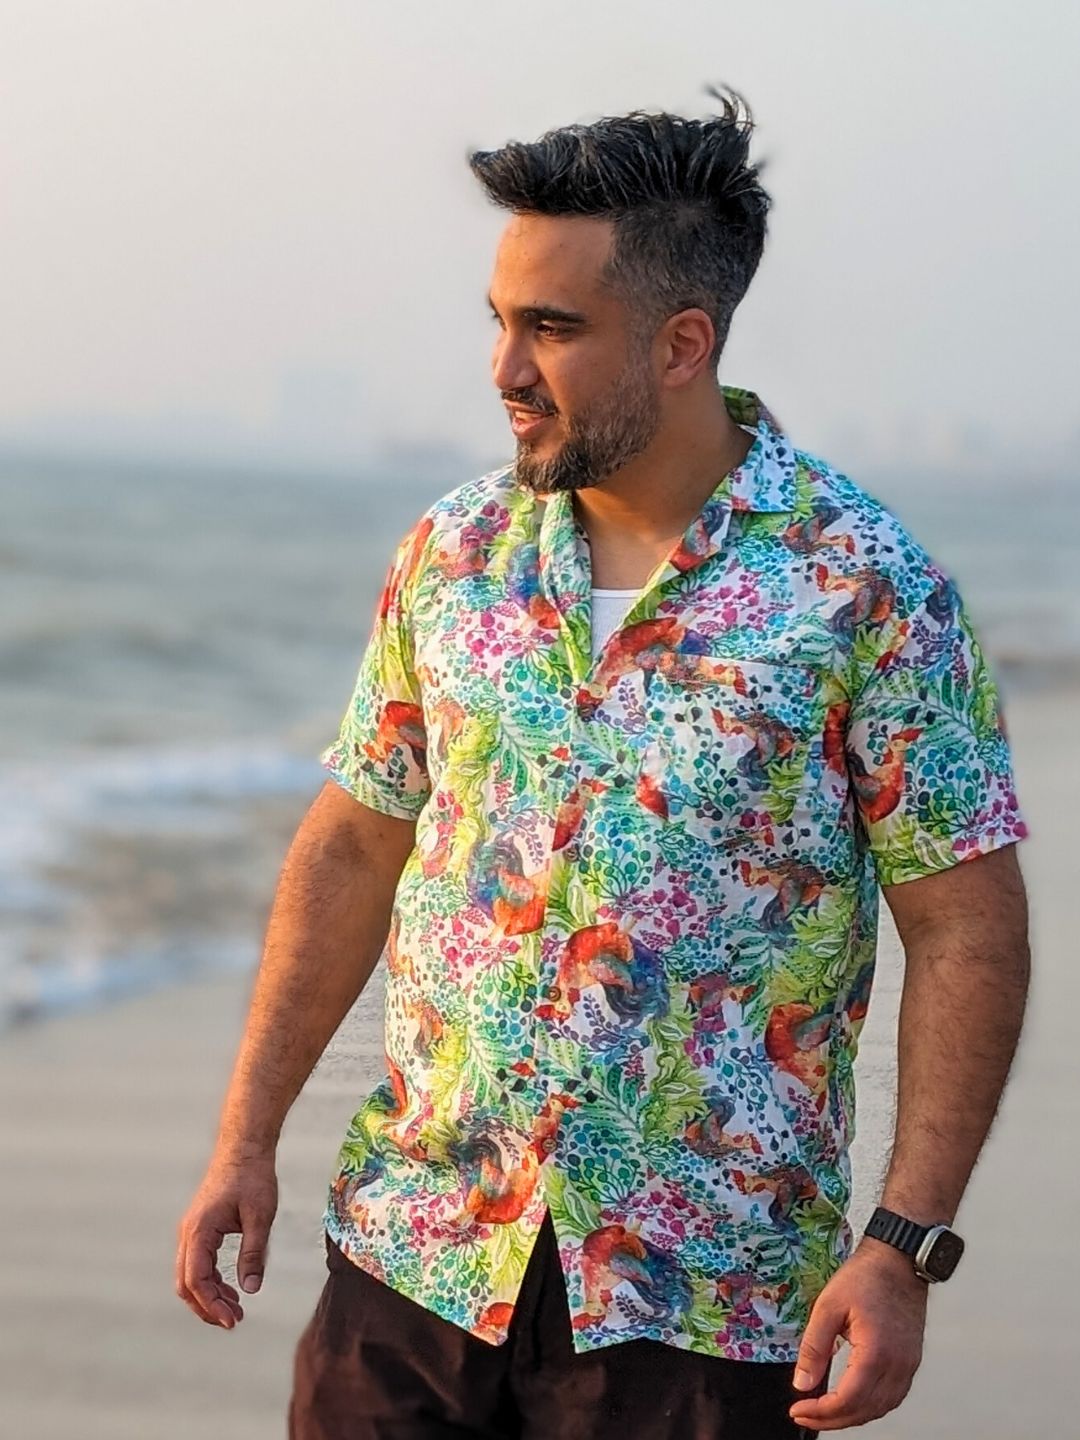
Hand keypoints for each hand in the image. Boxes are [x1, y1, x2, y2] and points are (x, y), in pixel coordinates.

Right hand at [175, 1150, 277, 1327]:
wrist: (244, 1147)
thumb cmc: (253, 1177)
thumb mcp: (260, 1216)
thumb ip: (254, 1253)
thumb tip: (250, 1289)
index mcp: (199, 1230)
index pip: (196, 1279)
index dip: (212, 1304)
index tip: (233, 1319)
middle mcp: (189, 1233)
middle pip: (186, 1283)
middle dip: (207, 1307)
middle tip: (234, 1321)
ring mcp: (192, 1231)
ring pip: (190, 1276)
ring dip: (209, 1296)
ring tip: (236, 1310)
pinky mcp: (200, 1229)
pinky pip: (198, 1263)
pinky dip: (211, 1281)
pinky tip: (232, 1289)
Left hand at [788, 1238, 927, 1430]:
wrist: (898, 1260)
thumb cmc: (866, 1277)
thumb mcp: (828, 1306)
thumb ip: (814, 1347)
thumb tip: (802, 1383)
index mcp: (876, 1352)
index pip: (848, 1400)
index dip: (821, 1412)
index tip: (798, 1410)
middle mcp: (897, 1365)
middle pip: (864, 1411)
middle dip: (832, 1420)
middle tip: (805, 1415)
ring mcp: (908, 1365)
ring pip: (881, 1409)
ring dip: (852, 1416)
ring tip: (825, 1413)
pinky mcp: (911, 1361)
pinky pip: (892, 1397)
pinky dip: (870, 1406)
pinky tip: (854, 1401)